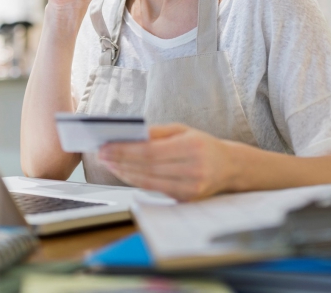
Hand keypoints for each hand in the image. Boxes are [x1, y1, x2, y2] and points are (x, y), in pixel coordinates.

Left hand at [98, 123, 234, 201]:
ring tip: (108, 163)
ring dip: (124, 173)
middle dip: (120, 161)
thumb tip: (129, 134)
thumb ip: (156, 132)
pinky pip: (154, 189)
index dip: (125, 150)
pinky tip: (123, 172)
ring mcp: (190, 188)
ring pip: (148, 181)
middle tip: (101, 154)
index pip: (151, 151)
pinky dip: (135, 181)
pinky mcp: (185, 199)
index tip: (106, 146)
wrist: (229, 167)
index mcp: (192, 147)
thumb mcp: (182, 130)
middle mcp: (193, 170)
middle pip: (147, 167)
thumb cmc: (202, 144)